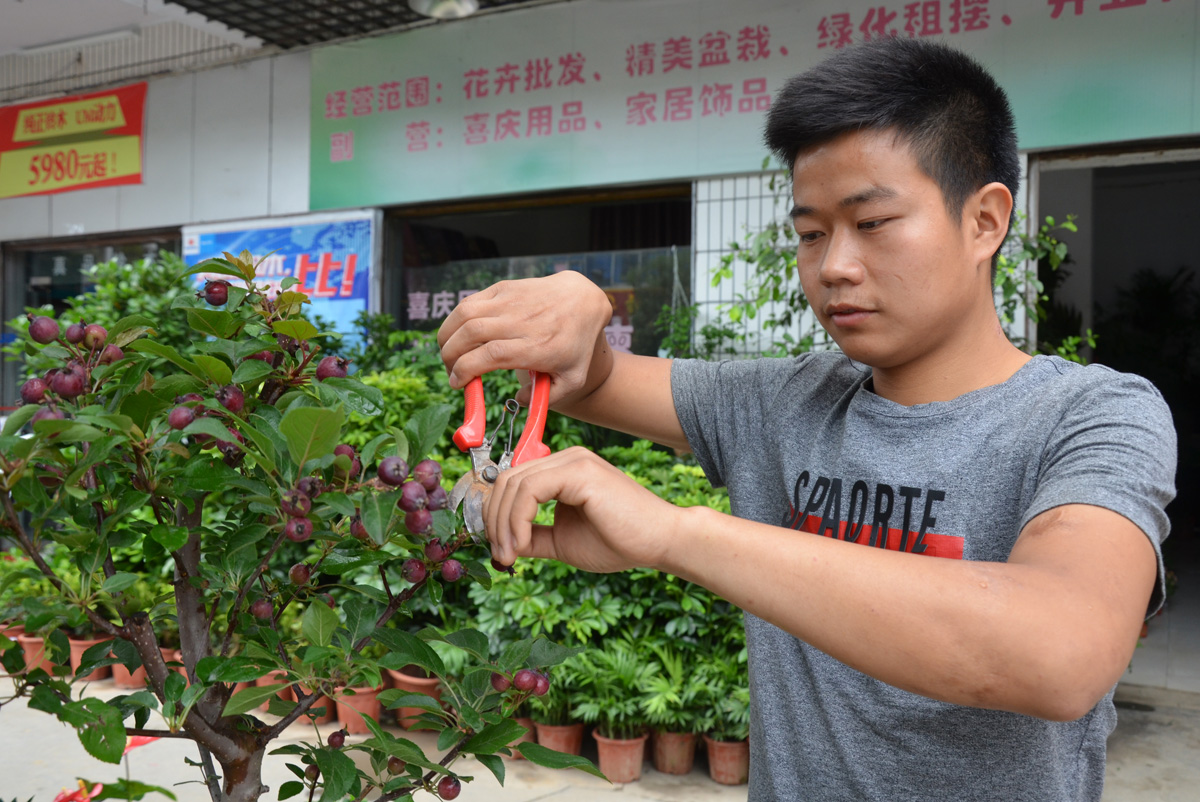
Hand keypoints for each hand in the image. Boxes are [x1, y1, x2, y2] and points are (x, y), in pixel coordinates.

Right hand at [438, 271, 612, 406]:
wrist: (582, 301)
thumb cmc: (575, 344)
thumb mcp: (572, 379)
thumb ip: (547, 398)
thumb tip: (518, 400)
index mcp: (537, 347)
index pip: (491, 355)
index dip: (466, 370)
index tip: (458, 383)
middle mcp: (521, 321)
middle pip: (472, 334)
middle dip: (450, 356)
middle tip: (451, 371)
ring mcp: (511, 301)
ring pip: (465, 314)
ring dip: (447, 337)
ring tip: (448, 354)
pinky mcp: (503, 288)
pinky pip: (470, 302)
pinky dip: (455, 319)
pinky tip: (458, 334)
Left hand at [483, 447, 680, 572]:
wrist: (660, 541)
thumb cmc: (619, 541)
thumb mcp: (562, 541)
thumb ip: (532, 537)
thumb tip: (500, 544)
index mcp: (562, 471)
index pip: (512, 483)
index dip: (496, 517)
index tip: (500, 552)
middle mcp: (566, 459)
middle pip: (507, 481)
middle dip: (494, 521)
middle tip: (500, 555)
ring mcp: (573, 461)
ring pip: (513, 484)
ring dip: (503, 525)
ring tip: (510, 555)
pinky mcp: (579, 470)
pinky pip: (529, 490)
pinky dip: (517, 519)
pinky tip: (522, 544)